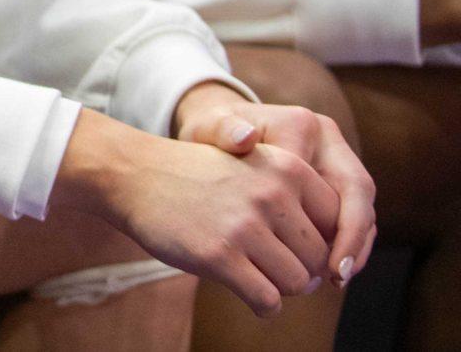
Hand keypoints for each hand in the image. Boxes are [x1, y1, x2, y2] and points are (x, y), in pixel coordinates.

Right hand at [55, 109, 342, 317]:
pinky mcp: (219, 256)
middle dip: (301, 269)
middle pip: (319, 257)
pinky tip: (249, 294)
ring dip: (282, 288)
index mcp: (286, 167)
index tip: (300, 249)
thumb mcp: (252, 167)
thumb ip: (295, 201)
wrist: (133, 175)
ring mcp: (244, 226)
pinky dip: (264, 306)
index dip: (324, 242)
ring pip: (298, 282)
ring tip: (258, 276)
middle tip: (274, 266)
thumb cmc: (197, 178)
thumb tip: (331, 267)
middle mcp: (271, 194)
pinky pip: (268, 300)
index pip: (338, 221)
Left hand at [173, 82, 374, 283]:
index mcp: (301, 125)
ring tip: (336, 279)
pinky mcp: (333, 181)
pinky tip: (331, 271)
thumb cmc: (211, 132)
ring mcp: (334, 160)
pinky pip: (349, 214)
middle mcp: (326, 140)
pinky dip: (345, 243)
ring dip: (354, 244)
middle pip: (357, 191)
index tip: (321, 257)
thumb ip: (223, 132)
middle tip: (338, 274)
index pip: (326, 175)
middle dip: (353, 236)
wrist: (219, 129)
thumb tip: (243, 137)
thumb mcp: (209, 129)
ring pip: (359, 206)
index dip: (332, 221)